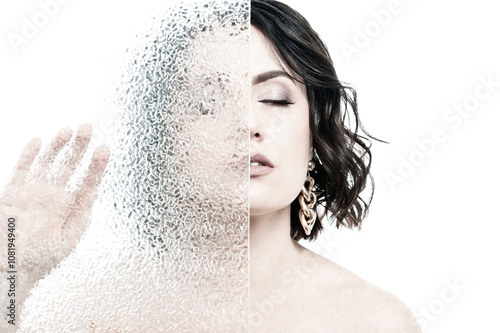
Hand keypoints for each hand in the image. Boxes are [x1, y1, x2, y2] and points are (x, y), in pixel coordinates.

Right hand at [0, 124, 108, 304]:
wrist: (8, 269)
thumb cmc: (41, 260)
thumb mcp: (67, 240)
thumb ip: (80, 216)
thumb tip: (93, 192)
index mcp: (70, 208)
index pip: (88, 181)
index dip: (96, 165)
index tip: (105, 149)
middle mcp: (54, 197)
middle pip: (70, 166)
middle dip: (80, 147)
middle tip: (88, 127)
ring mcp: (34, 193)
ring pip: (49, 163)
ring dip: (59, 146)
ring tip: (70, 129)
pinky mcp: (13, 193)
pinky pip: (22, 169)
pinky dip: (29, 154)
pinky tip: (39, 140)